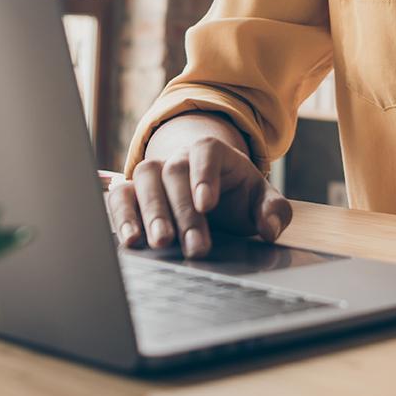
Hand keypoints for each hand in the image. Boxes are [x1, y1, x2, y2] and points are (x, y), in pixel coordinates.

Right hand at [110, 132, 290, 258]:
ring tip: (161, 243)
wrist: (209, 191)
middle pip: (174, 171)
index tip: (208, 204)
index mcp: (212, 151)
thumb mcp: (260, 199)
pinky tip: (131, 240)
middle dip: (183, 210)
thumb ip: (274, 211)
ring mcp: (153, 172)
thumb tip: (270, 228)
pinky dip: (122, 214)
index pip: (206, 151)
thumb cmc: (235, 195)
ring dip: (151, 211)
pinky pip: (121, 195)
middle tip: (194, 245)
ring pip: (144, 178)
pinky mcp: (134, 192)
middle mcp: (178, 157)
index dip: (204, 175)